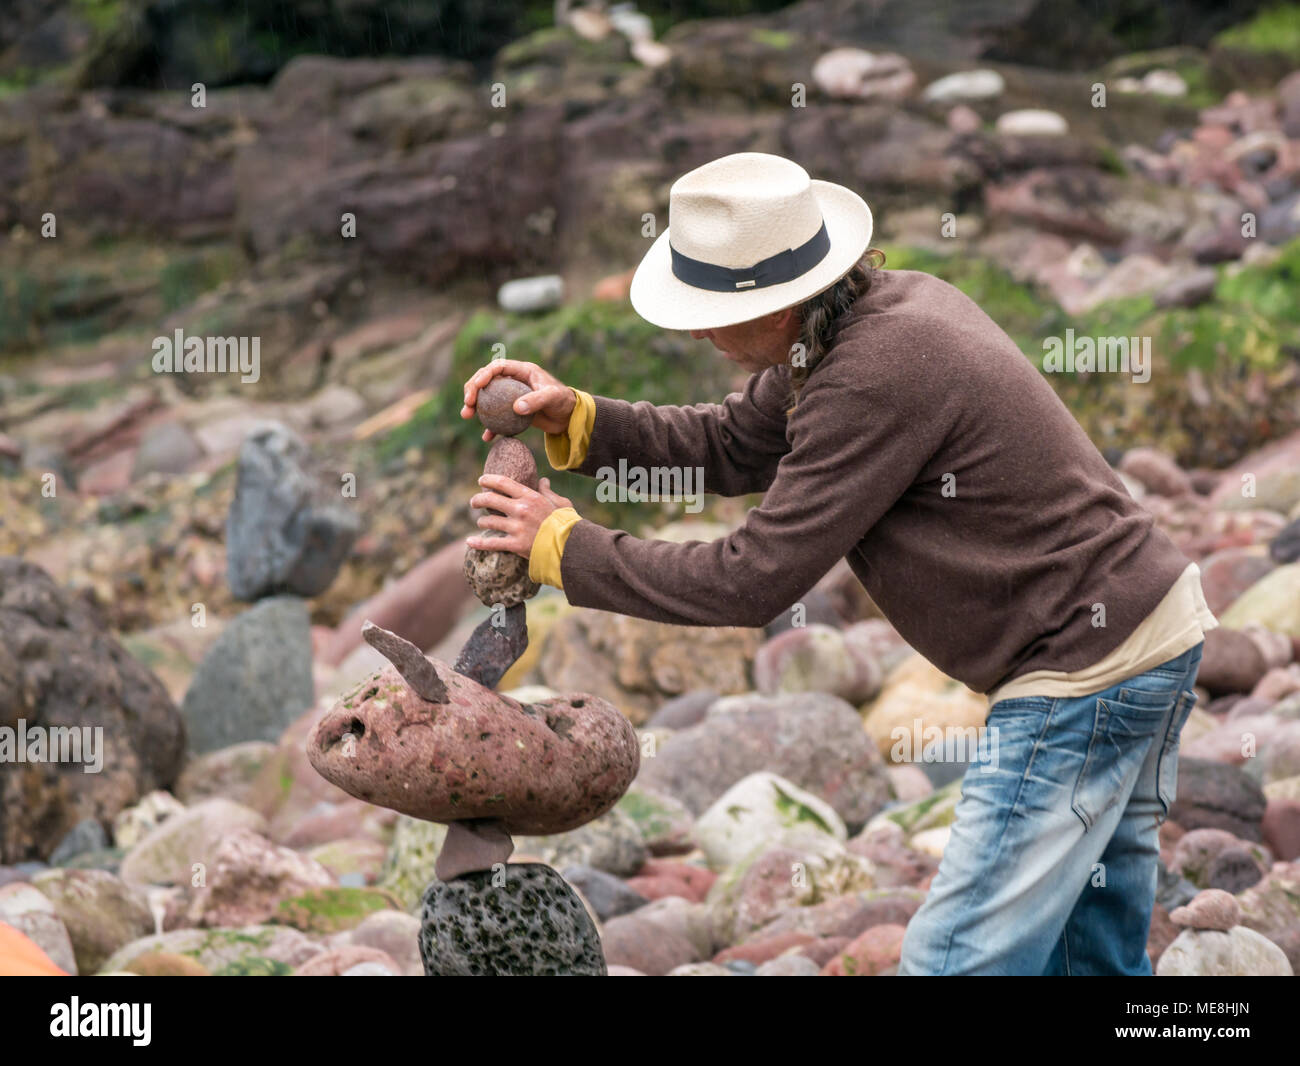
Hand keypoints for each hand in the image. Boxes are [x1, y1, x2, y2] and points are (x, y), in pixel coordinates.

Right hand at [461, 359, 576, 441]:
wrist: (569, 417)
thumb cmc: (563, 402)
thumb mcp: (552, 398)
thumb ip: (536, 400)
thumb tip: (516, 408)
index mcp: (522, 371)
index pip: (498, 367)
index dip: (484, 374)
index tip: (477, 387)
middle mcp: (513, 381)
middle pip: (487, 380)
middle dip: (472, 389)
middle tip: (468, 403)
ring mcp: (511, 397)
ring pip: (487, 398)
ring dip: (475, 406)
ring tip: (466, 415)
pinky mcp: (513, 412)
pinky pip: (498, 418)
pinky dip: (491, 426)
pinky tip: (486, 437)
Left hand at [467, 475, 572, 557]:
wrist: (570, 547)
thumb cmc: (567, 524)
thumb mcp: (561, 503)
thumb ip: (549, 491)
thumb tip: (543, 481)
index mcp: (530, 497)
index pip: (503, 483)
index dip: (489, 480)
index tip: (481, 481)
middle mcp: (520, 510)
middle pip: (490, 499)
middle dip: (478, 500)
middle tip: (474, 502)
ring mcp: (516, 528)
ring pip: (488, 521)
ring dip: (482, 521)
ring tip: (481, 522)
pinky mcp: (515, 545)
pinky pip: (491, 543)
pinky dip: (478, 543)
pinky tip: (469, 542)